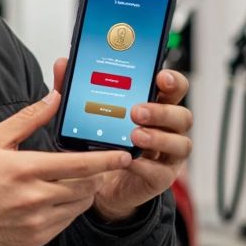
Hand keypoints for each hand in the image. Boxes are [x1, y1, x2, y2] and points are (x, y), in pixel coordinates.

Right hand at [0, 91, 131, 245]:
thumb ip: (28, 118)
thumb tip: (54, 98)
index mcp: (26, 168)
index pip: (79, 164)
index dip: (105, 160)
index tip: (123, 156)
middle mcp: (35, 197)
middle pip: (85, 186)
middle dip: (97, 175)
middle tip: (99, 166)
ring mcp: (37, 221)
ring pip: (79, 205)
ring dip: (85, 192)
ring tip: (77, 181)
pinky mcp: (37, 238)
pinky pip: (67, 222)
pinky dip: (70, 209)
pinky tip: (59, 199)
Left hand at [47, 59, 192, 222]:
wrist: (97, 182)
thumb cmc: (100, 142)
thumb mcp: (86, 113)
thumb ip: (77, 89)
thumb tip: (63, 64)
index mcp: (155, 105)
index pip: (174, 88)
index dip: (172, 81)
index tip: (160, 76)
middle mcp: (167, 129)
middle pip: (182, 115)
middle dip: (162, 111)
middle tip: (137, 111)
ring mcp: (167, 154)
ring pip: (180, 143)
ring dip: (158, 138)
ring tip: (135, 135)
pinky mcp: (160, 177)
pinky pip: (160, 171)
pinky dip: (145, 165)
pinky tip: (129, 161)